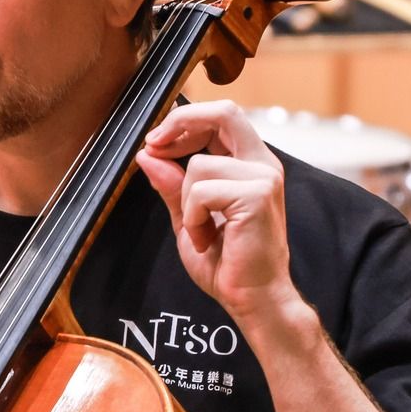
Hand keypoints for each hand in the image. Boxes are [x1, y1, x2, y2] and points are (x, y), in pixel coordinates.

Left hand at [133, 101, 303, 326]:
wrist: (253, 299)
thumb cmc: (228, 264)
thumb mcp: (189, 218)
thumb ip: (172, 186)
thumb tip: (147, 155)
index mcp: (251, 164)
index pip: (221, 117)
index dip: (184, 121)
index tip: (156, 142)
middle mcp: (263, 164)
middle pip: (224, 113)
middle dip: (180, 124)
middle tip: (154, 146)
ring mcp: (263, 178)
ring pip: (199, 165)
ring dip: (186, 202)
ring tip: (200, 231)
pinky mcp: (257, 195)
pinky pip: (202, 191)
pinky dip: (193, 217)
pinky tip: (207, 239)